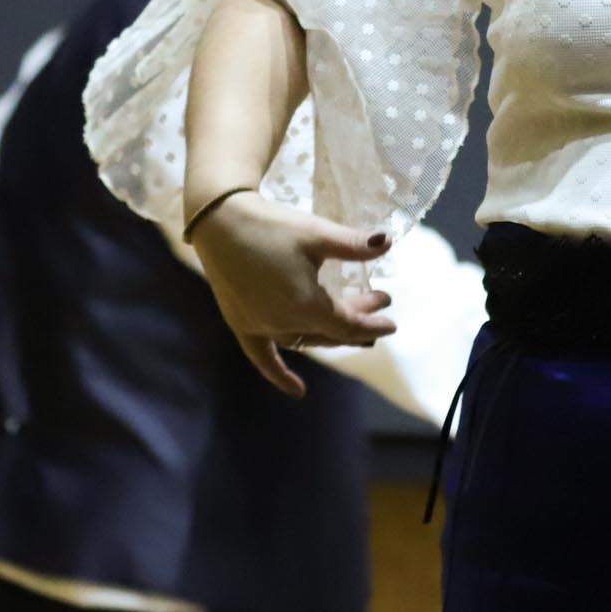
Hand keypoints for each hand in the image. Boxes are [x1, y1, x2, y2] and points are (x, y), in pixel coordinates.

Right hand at [188, 192, 396, 395]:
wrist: (220, 221)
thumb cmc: (272, 226)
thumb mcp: (317, 233)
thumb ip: (353, 245)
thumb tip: (388, 242)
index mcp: (306, 306)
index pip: (348, 325)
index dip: (372, 322)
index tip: (391, 318)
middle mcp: (284, 324)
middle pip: (329, 330)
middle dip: (358, 318)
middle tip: (380, 298)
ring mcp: (261, 327)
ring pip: (305, 339)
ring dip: (330, 335)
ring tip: (353, 326)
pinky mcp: (241, 324)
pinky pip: (263, 357)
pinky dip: (280, 374)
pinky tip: (298, 390)